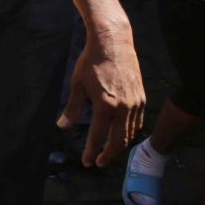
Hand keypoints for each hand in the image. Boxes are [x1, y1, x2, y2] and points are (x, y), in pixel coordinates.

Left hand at [60, 24, 144, 166]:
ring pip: (130, 133)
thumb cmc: (91, 62)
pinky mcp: (142, 97)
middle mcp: (123, 108)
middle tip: (98, 162)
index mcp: (105, 106)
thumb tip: (62, 126)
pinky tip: (122, 134)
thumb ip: (72, 108)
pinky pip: (138, 122)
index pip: (98, 137)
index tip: (87, 162)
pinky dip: (130, 132)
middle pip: (118, 141)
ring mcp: (135, 103)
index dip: (92, 152)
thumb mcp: (77, 85)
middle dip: (108, 155)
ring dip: (120, 145)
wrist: (113, 42)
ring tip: (109, 151)